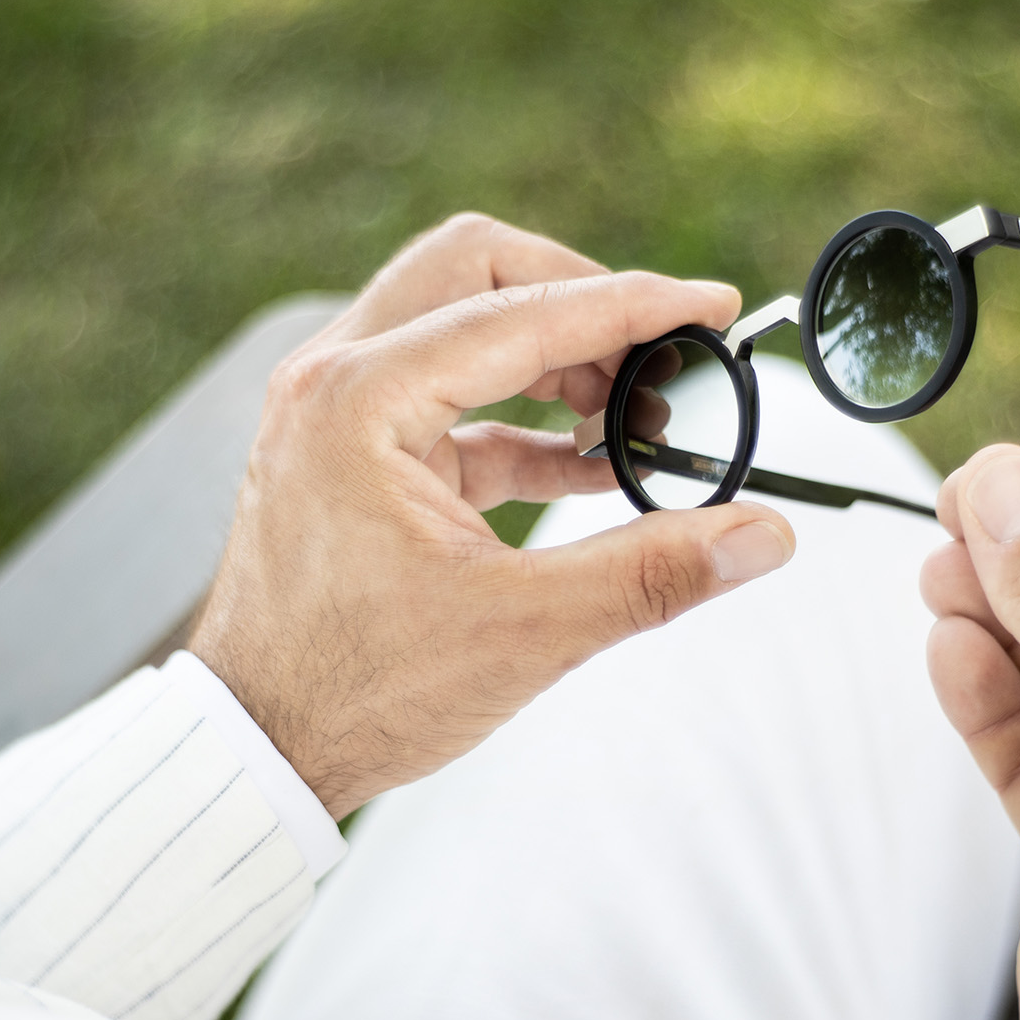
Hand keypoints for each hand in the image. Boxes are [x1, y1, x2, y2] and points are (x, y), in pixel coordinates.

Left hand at [189, 214, 795, 818]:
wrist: (259, 748)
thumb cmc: (355, 692)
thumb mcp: (523, 631)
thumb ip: (651, 572)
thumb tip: (761, 535)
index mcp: (359, 399)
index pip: (524, 311)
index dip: (634, 303)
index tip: (710, 304)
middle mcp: (333, 379)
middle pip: (478, 271)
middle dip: (582, 301)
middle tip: (662, 353)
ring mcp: (334, 411)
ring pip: (463, 326)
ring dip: (556, 360)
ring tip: (637, 420)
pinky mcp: (351, 451)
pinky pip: (453, 398)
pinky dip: (525, 418)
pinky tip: (592, 464)